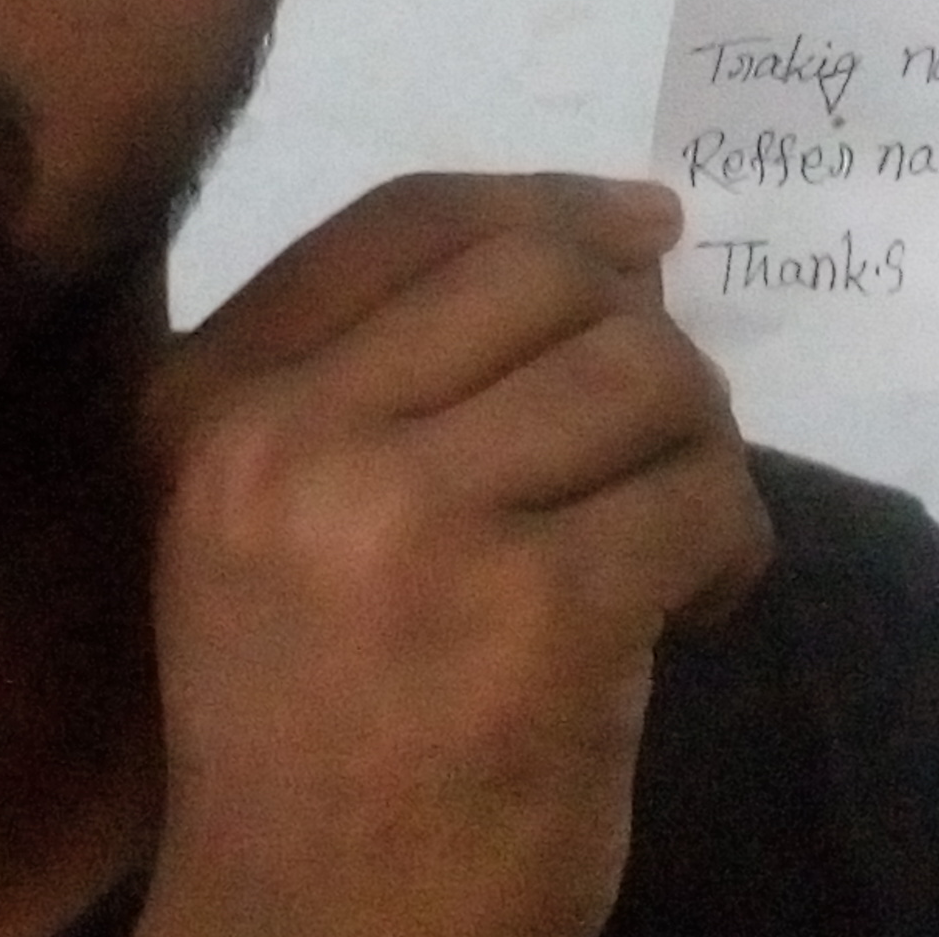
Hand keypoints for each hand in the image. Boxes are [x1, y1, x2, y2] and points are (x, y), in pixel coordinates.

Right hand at [132, 175, 773, 936]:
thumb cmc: (310, 733)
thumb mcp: (283, 524)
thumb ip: (401, 371)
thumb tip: (625, 233)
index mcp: (208, 405)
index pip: (407, 219)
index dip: (551, 205)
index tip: (642, 235)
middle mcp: (288, 440)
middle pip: (541, 274)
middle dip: (641, 337)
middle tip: (658, 438)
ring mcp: (409, 520)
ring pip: (641, 372)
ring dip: (697, 445)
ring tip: (672, 536)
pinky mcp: (538, 610)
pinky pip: (699, 497)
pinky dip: (730, 543)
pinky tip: (692, 609)